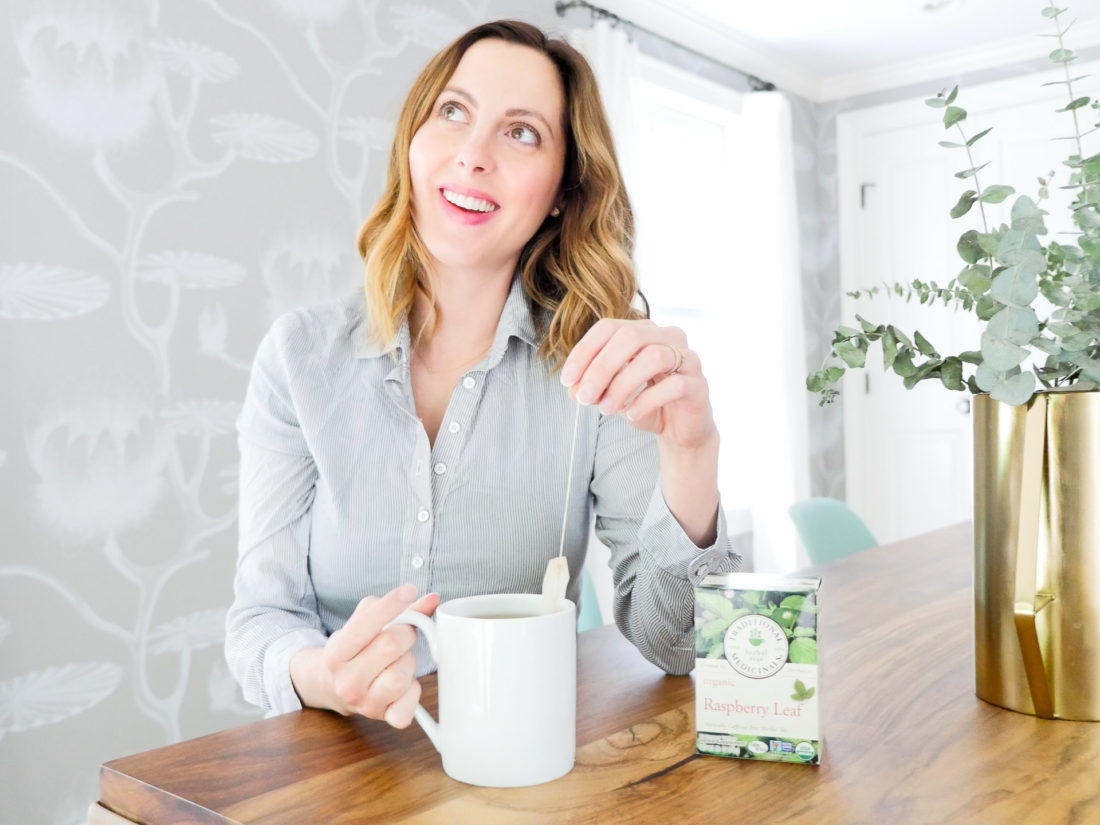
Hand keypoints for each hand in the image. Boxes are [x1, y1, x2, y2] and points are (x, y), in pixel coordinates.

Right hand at [297, 585, 439, 726]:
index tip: (408, 591)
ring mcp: (364, 703)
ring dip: (408, 662)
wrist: (334, 686)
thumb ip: (394, 609)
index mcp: (336, 654)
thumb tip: (432, 599)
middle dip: (405, 634)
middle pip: (391, 646)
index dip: (391, 606)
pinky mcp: (383, 718)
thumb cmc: (354, 650)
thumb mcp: (362, 624)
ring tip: (398, 661)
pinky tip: (403, 683)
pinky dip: (413, 691)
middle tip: (402, 635)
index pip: (364, 626)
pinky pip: (410, 704)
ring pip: (402, 675)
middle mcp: (347, 682)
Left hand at [560, 319, 716, 450]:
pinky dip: (646, 401)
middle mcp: (667, 336)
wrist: (680, 431)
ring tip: (607, 409)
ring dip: (622, 385)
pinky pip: (674, 385)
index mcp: (643, 331)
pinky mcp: (699, 384)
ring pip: (653, 356)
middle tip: (585, 397)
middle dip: (601, 367)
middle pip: (630, 336)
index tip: (567, 380)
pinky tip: (631, 415)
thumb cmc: (646, 404)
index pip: (608, 327)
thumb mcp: (611, 395)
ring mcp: (687, 358)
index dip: (584, 352)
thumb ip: (592, 387)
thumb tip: (575, 388)